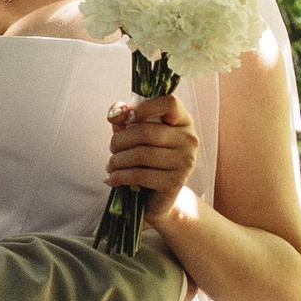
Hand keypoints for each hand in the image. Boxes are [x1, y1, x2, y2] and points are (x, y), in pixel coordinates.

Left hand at [105, 89, 199, 229]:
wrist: (157, 198)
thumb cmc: (146, 160)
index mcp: (182, 121)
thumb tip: (116, 112)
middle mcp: (189, 139)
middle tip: (112, 149)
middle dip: (119, 140)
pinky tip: (113, 178)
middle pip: (146, 131)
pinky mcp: (174, 182)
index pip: (170, 102)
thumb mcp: (134, 133)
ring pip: (140, 154)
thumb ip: (124, 118)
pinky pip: (140, 175)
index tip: (129, 118)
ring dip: (117, 160)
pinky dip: (120, 176)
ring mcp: (185, 162)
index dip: (145, 107)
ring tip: (111, 165)